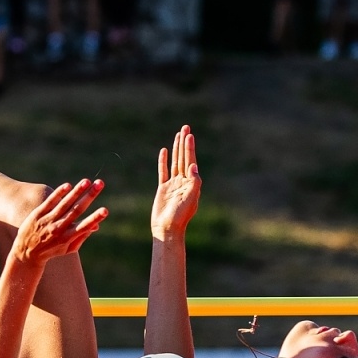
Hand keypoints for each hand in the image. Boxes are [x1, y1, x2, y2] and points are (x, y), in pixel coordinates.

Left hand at [11, 180, 106, 264]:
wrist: (26, 252)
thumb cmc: (51, 250)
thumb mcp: (68, 248)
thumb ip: (81, 237)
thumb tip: (96, 226)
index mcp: (67, 238)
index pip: (84, 226)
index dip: (95, 218)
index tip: (105, 210)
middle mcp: (58, 228)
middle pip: (77, 210)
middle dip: (90, 196)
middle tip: (100, 184)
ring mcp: (48, 220)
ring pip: (65, 204)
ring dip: (76, 191)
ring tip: (87, 181)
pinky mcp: (38, 214)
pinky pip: (50, 201)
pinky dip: (59, 193)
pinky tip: (68, 186)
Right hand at [150, 125, 200, 240]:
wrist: (167, 229)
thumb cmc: (180, 217)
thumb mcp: (190, 199)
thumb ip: (194, 182)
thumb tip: (193, 166)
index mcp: (191, 183)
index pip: (191, 161)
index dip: (190, 148)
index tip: (189, 135)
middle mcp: (183, 182)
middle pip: (184, 158)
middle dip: (184, 143)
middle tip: (185, 127)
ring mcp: (173, 184)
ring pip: (175, 162)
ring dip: (176, 149)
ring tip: (178, 135)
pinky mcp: (163, 189)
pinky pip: (163, 171)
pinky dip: (164, 161)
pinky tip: (164, 151)